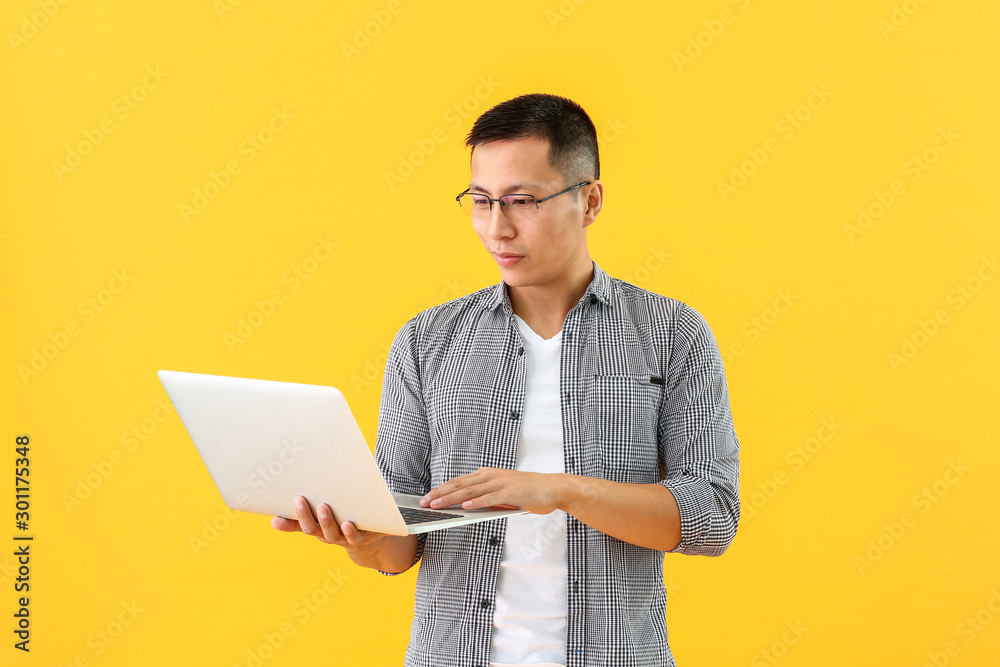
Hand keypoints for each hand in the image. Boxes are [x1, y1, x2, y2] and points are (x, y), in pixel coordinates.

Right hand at [270, 495, 394, 567]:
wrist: (368, 544)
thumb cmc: (341, 526)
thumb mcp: (322, 522)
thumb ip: (303, 519)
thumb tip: (275, 517)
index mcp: (317, 530)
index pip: (301, 525)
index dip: (290, 520)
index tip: (279, 512)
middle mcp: (328, 536)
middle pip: (314, 529)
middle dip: (306, 515)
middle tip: (300, 500)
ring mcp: (344, 538)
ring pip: (333, 533)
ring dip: (326, 521)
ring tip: (322, 507)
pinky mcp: (362, 538)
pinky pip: (354, 537)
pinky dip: (351, 531)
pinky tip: (348, 524)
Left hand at [419, 467, 568, 514]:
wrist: (552, 488)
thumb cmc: (525, 493)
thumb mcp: (500, 494)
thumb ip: (484, 498)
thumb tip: (464, 509)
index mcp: (486, 474)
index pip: (458, 482)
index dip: (441, 489)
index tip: (426, 498)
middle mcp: (490, 475)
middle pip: (460, 485)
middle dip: (440, 494)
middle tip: (424, 503)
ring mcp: (500, 482)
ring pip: (470, 490)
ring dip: (451, 498)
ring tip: (436, 505)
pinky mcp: (510, 492)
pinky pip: (490, 497)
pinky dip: (477, 501)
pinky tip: (465, 506)